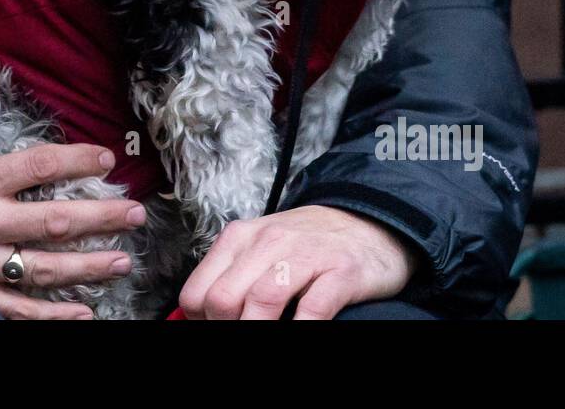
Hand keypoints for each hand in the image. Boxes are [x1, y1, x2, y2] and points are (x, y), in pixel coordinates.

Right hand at [0, 66, 146, 319]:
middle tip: (135, 214)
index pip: (35, 166)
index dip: (76, 159)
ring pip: (42, 269)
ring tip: (122, 260)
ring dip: (87, 266)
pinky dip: (51, 316)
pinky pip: (16, 310)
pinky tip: (82, 313)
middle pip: (52, 221)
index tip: (106, 156)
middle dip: (99, 217)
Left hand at [177, 206, 420, 319]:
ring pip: (261, 301)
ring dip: (258, 331)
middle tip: (245, 337)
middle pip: (223, 300)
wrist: (368, 225)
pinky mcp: (340, 272)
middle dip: (227, 329)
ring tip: (268, 340)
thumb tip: (199, 319)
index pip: (196, 293)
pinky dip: (301, 330)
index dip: (203, 324)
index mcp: (238, 239)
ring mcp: (304, 255)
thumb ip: (230, 278)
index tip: (219, 330)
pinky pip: (312, 310)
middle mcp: (266, 242)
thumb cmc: (308, 247)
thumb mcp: (259, 251)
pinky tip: (299, 332)